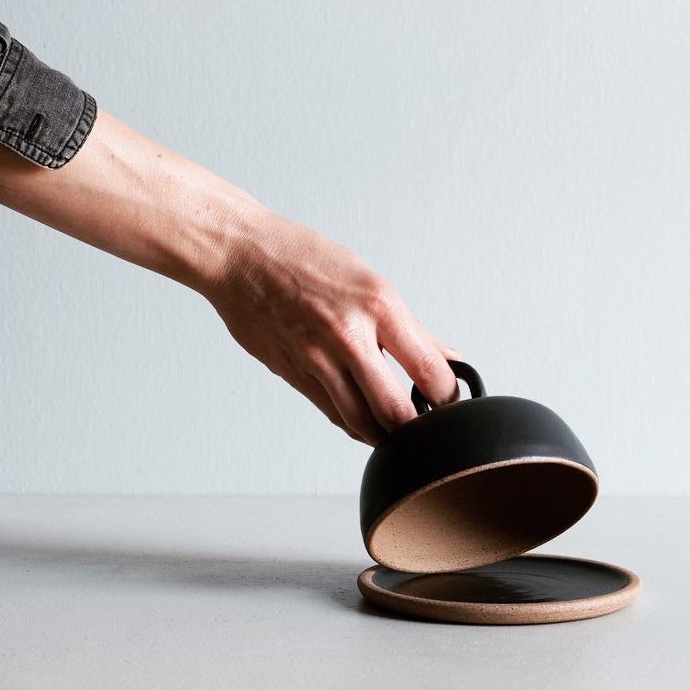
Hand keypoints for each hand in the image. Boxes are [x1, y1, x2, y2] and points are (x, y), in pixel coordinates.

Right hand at [204, 209, 458, 444]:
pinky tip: (367, 423)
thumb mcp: (369, 281)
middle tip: (428, 427)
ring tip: (400, 433)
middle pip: (395, 409)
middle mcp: (348, 334)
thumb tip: (448, 357)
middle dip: (418, 428)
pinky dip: (355, 425)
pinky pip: (332, 413)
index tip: (450, 400)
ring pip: (361, 422)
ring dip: (385, 436)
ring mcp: (316, 358)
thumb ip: (411, 327)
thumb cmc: (301, 258)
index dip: (447, 395)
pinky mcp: (292, 374)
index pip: (427, 367)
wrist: (239, 254)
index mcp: (377, 305)